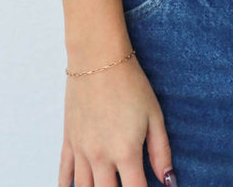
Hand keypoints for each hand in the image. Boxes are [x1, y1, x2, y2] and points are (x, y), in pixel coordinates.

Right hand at [59, 56, 172, 186]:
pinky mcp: (69, 141)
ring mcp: (82, 150)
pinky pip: (64, 174)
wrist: (97, 58)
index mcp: (126, 152)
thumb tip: (168, 181)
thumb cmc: (130, 83)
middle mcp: (101, 157)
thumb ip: (161, 151)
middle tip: (126, 186)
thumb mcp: (154, 115)